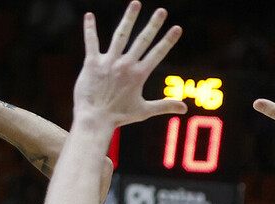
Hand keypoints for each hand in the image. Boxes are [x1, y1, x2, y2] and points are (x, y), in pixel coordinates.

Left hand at [73, 1, 186, 127]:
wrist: (95, 120)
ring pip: (120, 35)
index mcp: (139, 75)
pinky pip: (91, 42)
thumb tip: (185, 109)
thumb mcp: (144, 111)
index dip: (168, 40)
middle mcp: (125, 65)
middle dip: (153, 24)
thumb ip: (164, 106)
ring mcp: (108, 62)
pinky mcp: (92, 63)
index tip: (177, 28)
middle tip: (161, 11)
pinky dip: (90, 28)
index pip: (157, 53)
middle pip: (142, 40)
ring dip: (129, 18)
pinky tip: (89, 15)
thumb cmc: (119, 117)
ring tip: (136, 3)